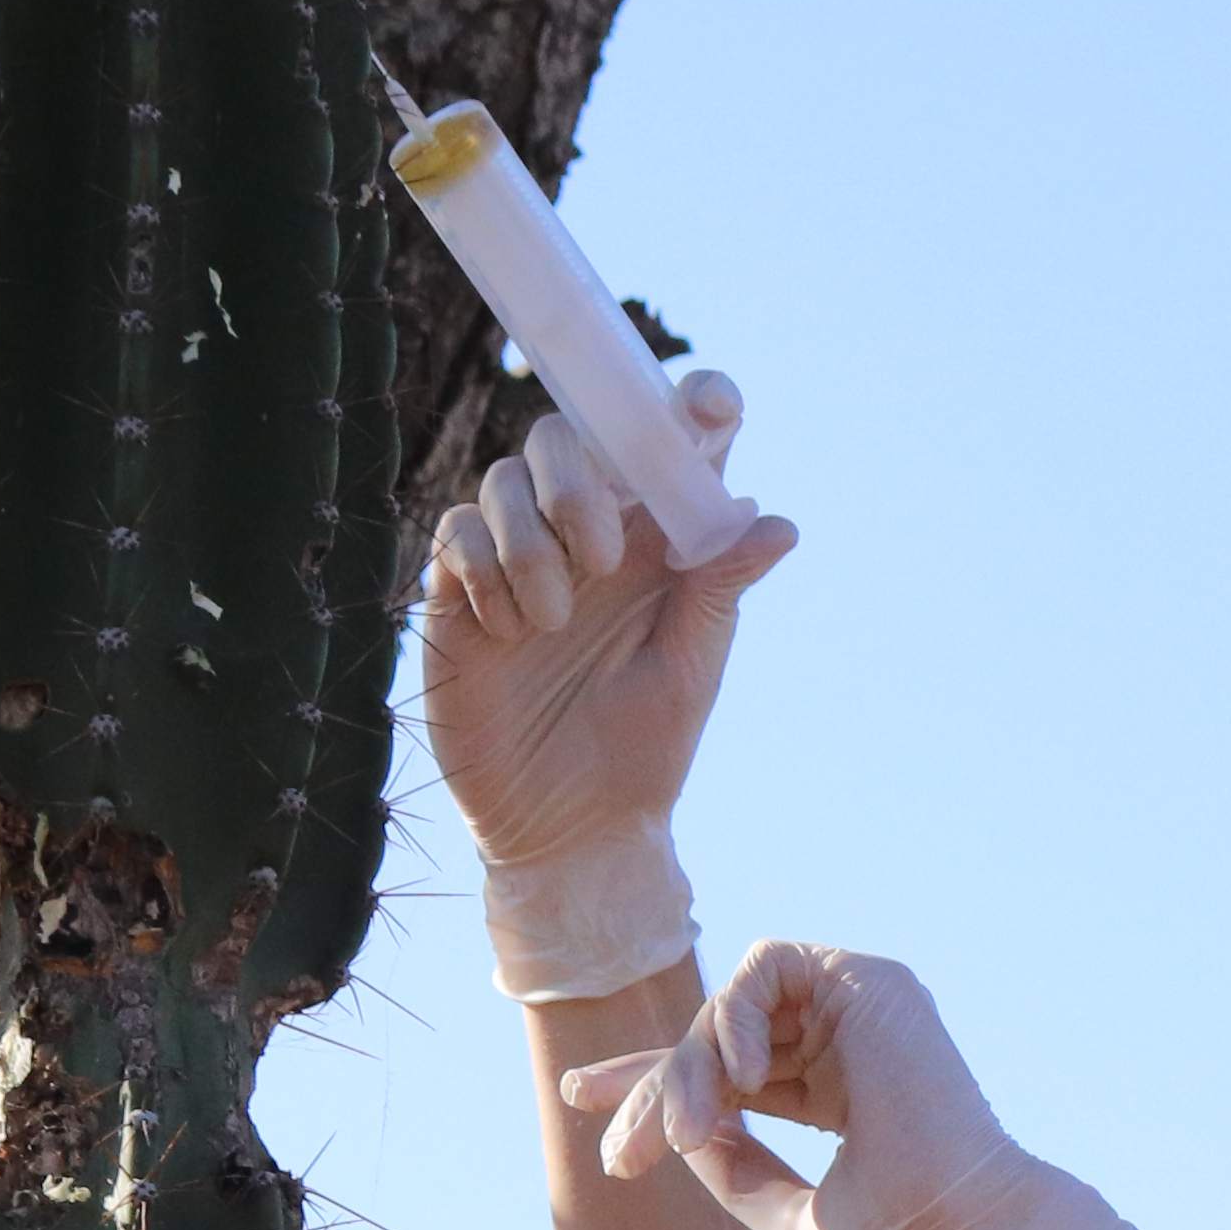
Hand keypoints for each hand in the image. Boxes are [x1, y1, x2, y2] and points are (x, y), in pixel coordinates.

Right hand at [415, 369, 800, 1002]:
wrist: (573, 825)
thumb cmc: (645, 747)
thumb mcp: (692, 665)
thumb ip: (720, 587)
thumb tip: (775, 522)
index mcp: (652, 540)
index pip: (666, 444)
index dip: (690, 405)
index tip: (711, 404)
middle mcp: (583, 534)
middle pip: (566, 437)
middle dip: (579, 482)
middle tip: (602, 559)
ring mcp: (516, 558)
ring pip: (504, 479)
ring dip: (532, 543)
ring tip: (554, 623)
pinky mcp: (458, 595)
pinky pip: (455, 533)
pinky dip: (484, 569)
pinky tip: (511, 630)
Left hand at [563, 943, 1152, 1229]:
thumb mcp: (791, 1217)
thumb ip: (736, 1171)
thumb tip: (678, 1135)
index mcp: (847, 1094)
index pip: (735, 1073)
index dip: (656, 1082)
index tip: (584, 1101)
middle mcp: (855, 1042)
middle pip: (718, 1036)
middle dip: (651, 1080)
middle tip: (608, 1134)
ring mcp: (864, 1009)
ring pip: (729, 1008)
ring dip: (689, 1067)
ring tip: (683, 1134)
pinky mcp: (870, 981)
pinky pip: (764, 966)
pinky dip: (732, 1017)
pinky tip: (735, 1080)